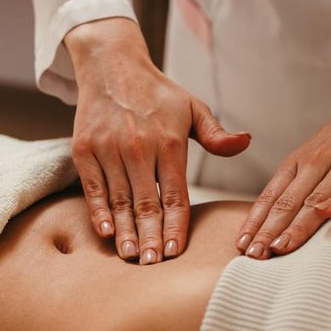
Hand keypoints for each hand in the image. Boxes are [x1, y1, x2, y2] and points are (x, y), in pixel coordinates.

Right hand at [65, 18, 250, 264]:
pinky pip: (92, 187)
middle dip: (151, 237)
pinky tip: (107, 232)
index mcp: (170, 141)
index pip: (176, 194)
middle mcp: (138, 146)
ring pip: (119, 199)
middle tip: (153, 265)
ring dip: (125, 231)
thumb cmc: (158, 94)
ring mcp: (108, 148)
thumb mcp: (193, 107)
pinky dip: (99, 211)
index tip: (176, 251)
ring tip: (132, 257)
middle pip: (146, 203)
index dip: (176, 225)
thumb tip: (246, 142)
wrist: (111, 66)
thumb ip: (216, 134)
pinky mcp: (84, 149)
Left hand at [235, 50, 330, 258]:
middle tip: (252, 255)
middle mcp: (317, 161)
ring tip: (279, 248)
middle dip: (268, 231)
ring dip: (296, 225)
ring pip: (316, 198)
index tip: (240, 245)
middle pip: (288, 201)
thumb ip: (301, 185)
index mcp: (300, 161)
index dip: (255, 222)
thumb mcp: (318, 155)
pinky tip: (325, 214)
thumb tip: (278, 222)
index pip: (271, 195)